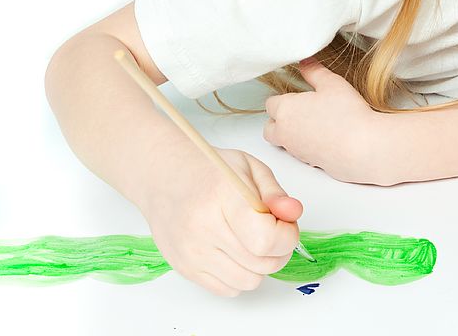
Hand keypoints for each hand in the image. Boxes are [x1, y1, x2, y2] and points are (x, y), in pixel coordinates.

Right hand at [138, 146, 302, 296]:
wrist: (164, 177)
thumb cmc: (209, 170)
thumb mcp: (249, 167)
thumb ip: (275, 193)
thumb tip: (293, 213)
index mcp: (222, 197)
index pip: (265, 238)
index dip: (287, 236)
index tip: (285, 224)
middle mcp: (203, 228)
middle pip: (261, 263)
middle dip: (279, 250)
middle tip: (273, 231)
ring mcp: (192, 252)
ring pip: (248, 282)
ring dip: (260, 266)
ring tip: (253, 242)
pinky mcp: (185, 269)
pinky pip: (228, 290)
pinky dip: (240, 276)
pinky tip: (236, 252)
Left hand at [263, 57, 383, 183]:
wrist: (363, 148)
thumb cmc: (348, 114)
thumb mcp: (332, 83)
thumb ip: (314, 71)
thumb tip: (304, 61)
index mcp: (286, 110)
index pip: (270, 104)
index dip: (284, 99)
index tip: (298, 96)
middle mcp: (285, 132)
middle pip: (270, 127)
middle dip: (280, 120)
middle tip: (300, 112)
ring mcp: (296, 150)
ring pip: (284, 142)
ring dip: (293, 134)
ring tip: (316, 124)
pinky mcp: (309, 163)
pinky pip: (300, 154)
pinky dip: (308, 146)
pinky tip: (327, 138)